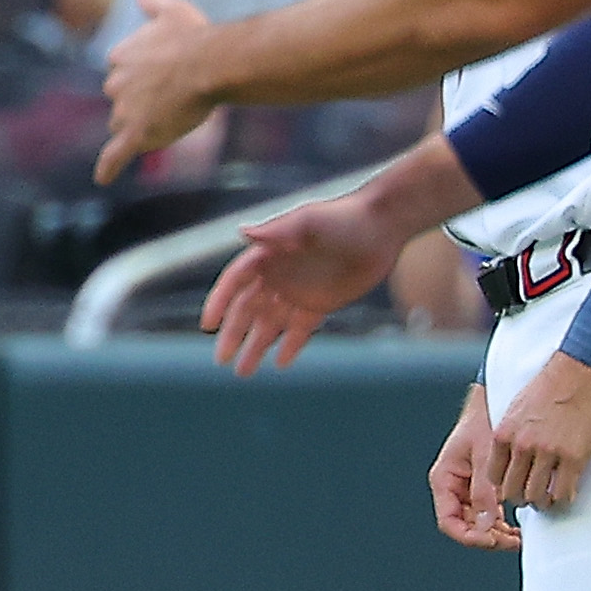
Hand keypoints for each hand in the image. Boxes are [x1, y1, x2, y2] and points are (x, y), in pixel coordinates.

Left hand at [92, 0, 220, 180]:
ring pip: (123, 124)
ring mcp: (124, 110)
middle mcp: (115, 83)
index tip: (163, 74)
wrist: (210, 63)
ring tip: (171, 117)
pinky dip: (109, 166)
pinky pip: (116, 154)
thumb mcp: (173, 9)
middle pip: (121, 100)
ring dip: (139, 124)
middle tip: (173, 96)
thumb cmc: (196, 36)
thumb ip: (153, 2)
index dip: (144, 76)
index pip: (122, 72)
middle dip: (140, 101)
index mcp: (120, 56)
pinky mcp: (135, 134)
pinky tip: (103, 178)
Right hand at [201, 193, 409, 373]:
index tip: (208, 325)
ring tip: (243, 372)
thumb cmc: (343, 217)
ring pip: (271, 325)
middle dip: (233, 335)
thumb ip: (277, 229)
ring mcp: (298, 291)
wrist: (382, 226)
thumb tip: (242, 232)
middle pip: (247, 310)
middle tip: (221, 360)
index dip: (219, 302)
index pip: (234, 282)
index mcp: (268, 255)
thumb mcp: (309, 220)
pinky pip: (300, 330)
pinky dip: (290, 346)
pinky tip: (280, 364)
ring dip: (256, 347)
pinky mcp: (321, 304)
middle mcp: (278, 276)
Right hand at [429, 383, 518, 550]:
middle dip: (487, 537)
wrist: (497, 400)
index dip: (469, 536)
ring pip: (477, 522)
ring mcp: (467, 488)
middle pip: (464, 525)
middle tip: (513, 541)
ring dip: (495, 532)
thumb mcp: (486, 457)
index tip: (492, 540)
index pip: (449, 521)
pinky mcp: (481, 486)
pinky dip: (500, 522)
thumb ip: (484, 492)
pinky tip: (516, 524)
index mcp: (444, 479)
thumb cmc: (485, 420)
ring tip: (518, 535)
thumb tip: (485, 525)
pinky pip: (488, 512)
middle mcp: (452, 487)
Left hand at [488, 355, 590, 511]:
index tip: (514, 488)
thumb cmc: (548, 388)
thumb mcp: (514, 411)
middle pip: (512, 492)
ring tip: (549, 499)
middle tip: (532, 499)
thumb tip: (508, 462)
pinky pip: (563, 492)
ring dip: (543, 502)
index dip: (504, 487)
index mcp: (503, 435)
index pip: (493, 477)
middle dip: (521, 499)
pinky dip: (563, 499)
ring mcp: (548, 453)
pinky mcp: (574, 457)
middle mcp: (522, 446)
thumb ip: (509, 437)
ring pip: (536, 496)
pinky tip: (566, 494)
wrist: (579, 371)